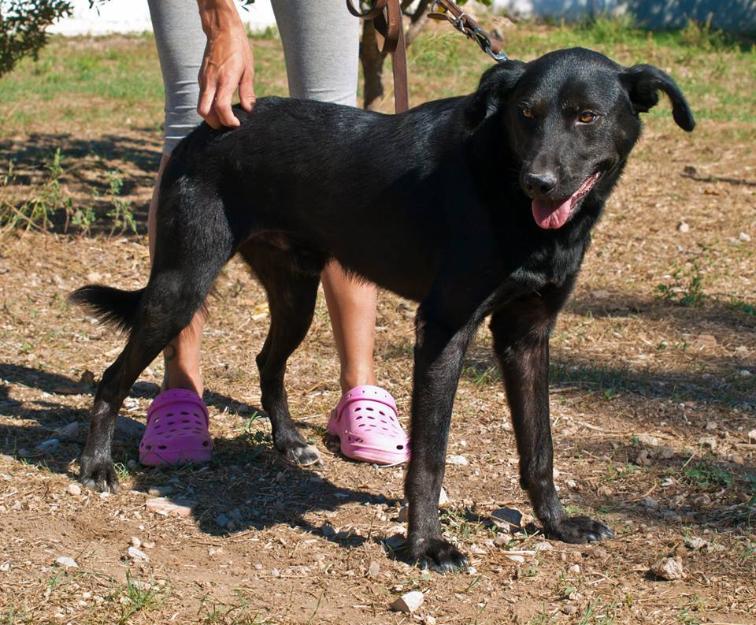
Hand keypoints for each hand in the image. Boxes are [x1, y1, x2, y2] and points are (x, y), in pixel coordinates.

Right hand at [197, 1, 254, 128]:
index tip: (236, 124)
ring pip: (201, 106)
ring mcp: (203, 80)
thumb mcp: (248, 70)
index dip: (228, 120)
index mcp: (225, 79)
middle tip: (227, 126)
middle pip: (204, 112)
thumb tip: (249, 109)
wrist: (222, 30)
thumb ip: (247, 92)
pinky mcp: (201, 78)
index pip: (221, 108)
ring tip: (224, 119)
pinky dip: (209, 106)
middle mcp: (210, 81)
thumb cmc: (238, 48)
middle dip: (215, 123)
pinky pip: (202, 98)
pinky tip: (220, 107)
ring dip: (211, 116)